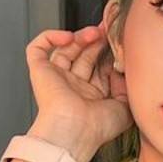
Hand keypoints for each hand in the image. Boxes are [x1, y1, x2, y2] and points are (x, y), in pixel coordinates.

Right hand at [25, 22, 132, 160]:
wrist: (74, 131)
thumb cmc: (96, 128)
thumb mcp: (124, 107)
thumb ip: (125, 86)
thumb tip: (121, 68)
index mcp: (92, 96)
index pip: (100, 67)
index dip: (108, 53)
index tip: (118, 42)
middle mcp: (74, 86)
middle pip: (84, 55)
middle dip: (96, 41)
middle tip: (106, 30)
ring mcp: (57, 78)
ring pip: (66, 49)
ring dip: (80, 37)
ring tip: (93, 33)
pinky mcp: (40, 72)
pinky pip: (37, 49)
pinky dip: (49, 37)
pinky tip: (67, 37)